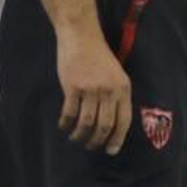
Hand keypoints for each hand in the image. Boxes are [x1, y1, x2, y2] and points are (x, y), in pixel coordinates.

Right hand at [56, 27, 131, 153]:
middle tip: (90, 146)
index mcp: (123, 88)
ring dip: (80, 135)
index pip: (123, 121)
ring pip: (87, 122)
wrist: (81, 35)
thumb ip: (116, 95)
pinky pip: (70, 112)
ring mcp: (90, 89)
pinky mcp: (72, 86)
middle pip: (104, 125)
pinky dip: (66, 123)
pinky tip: (63, 127)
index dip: (117, 139)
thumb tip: (111, 123)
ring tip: (75, 139)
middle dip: (97, 141)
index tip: (110, 151)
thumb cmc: (98, 55)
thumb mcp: (116, 74)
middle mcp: (109, 91)